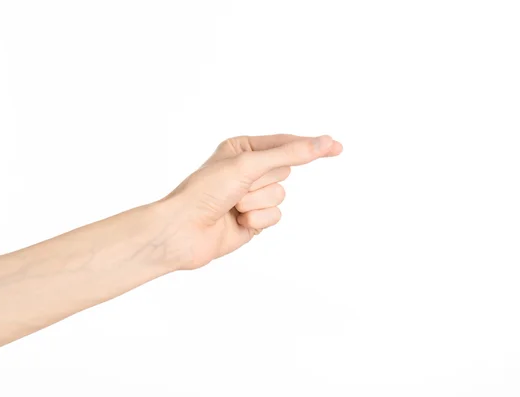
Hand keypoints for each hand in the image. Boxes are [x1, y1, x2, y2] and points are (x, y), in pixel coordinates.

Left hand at [159, 134, 342, 269]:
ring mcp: (250, 196)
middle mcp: (247, 170)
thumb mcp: (249, 165)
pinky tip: (237, 222)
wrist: (183, 230)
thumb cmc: (206, 191)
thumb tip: (324, 143)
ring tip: (233, 206)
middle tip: (238, 187)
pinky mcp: (252, 220)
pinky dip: (258, 219)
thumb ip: (289, 154)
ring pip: (280, 195)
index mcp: (241, 148)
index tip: (336, 147)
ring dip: (258, 202)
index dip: (310, 145)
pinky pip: (274, 215)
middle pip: (284, 171)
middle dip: (263, 181)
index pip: (284, 143)